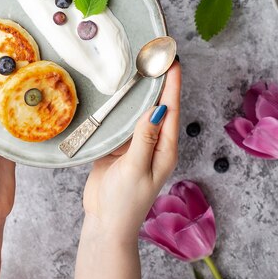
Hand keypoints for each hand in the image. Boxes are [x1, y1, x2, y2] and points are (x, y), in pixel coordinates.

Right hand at [75, 60, 180, 278]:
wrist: (105, 224)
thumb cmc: (125, 202)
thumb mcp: (136, 169)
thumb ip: (144, 139)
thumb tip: (156, 109)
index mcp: (164, 148)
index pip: (171, 109)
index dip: (172, 84)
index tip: (172, 60)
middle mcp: (153, 143)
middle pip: (158, 106)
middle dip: (159, 81)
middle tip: (156, 55)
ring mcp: (135, 144)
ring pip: (139, 111)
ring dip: (140, 91)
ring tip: (139, 66)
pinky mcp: (118, 146)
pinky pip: (121, 121)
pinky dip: (121, 106)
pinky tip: (117, 92)